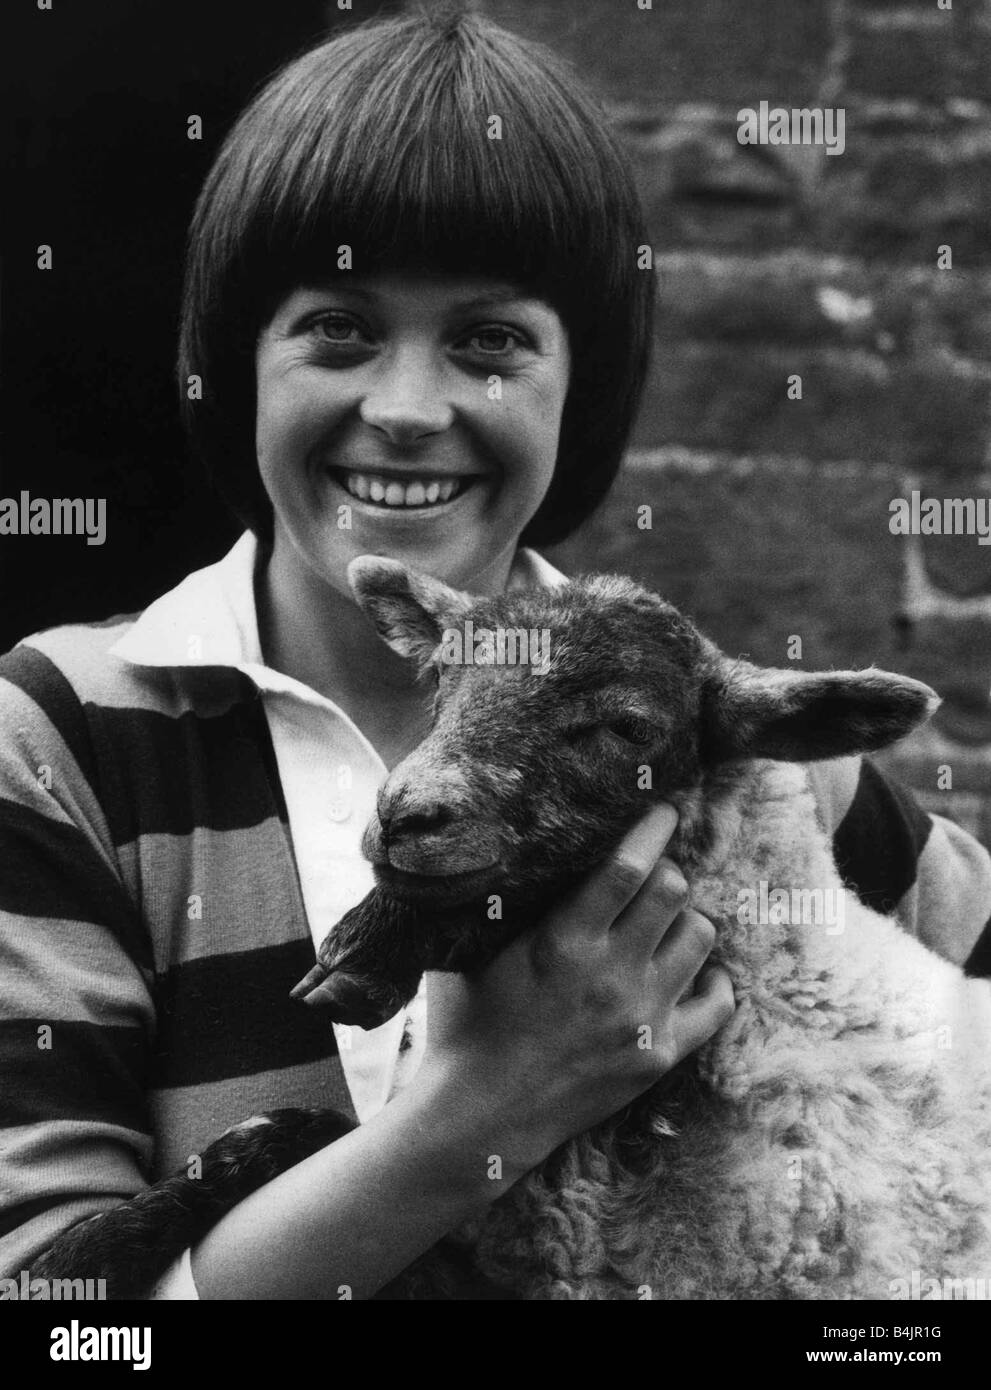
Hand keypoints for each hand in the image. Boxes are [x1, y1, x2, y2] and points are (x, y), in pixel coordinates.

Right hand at [416, 803, 735, 1177]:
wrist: (480, 1116)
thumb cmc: (466, 1023)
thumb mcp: (473, 951)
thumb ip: (503, 901)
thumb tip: (513, 845)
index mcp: (563, 942)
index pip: (628, 866)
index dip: (652, 828)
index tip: (662, 810)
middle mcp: (612, 975)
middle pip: (674, 891)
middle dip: (667, 870)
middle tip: (652, 872)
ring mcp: (642, 1018)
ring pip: (700, 937)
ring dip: (683, 919)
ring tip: (661, 922)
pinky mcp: (659, 1056)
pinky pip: (716, 1003)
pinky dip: (710, 978)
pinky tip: (688, 970)